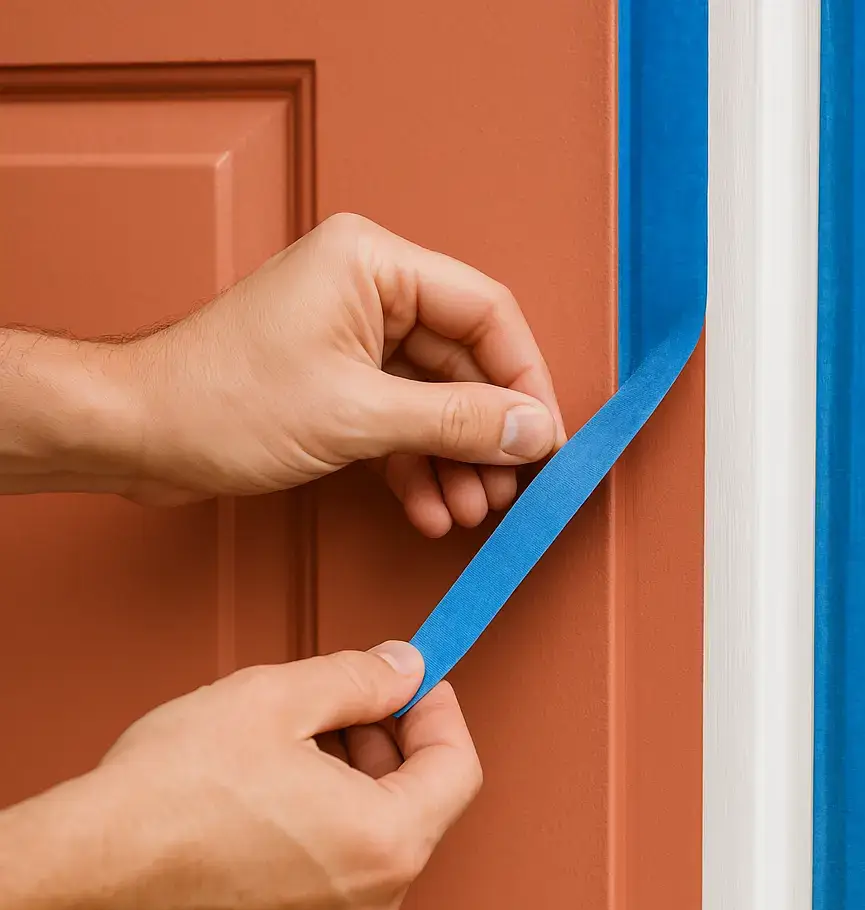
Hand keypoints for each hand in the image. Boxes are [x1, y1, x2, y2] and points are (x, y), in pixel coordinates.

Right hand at [0, 641, 480, 909]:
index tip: (418, 684)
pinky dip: (325, 824)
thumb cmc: (169, 791)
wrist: (83, 873)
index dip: (439, 713)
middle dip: (388, 741)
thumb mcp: (278, 697)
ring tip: (292, 745)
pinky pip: (337, 872)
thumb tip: (404, 669)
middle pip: (418, 803)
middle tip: (344, 703)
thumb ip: (360, 678)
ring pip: (375, 837)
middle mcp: (371, 904)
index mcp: (384, 844)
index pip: (457, 769)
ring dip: (353, 780)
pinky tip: (272, 793)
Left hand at [110, 213, 565, 533]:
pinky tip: (431, 509)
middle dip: (487, 432)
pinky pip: (400, 420)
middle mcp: (370, 290)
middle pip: (465, 361)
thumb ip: (456, 421)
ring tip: (472, 510)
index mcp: (375, 262)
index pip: (486, 312)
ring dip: (456, 458)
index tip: (546, 438)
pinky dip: (417, 465)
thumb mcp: (358, 415)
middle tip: (509, 487)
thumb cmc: (222, 401)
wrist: (136, 434)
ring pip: (435, 398)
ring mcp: (354, 338)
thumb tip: (532, 430)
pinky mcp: (338, 381)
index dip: (526, 378)